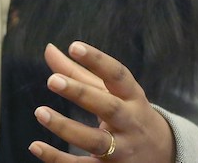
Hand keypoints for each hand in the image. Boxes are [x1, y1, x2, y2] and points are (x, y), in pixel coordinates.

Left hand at [28, 42, 174, 162]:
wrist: (162, 155)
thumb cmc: (127, 113)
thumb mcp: (110, 92)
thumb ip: (78, 72)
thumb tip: (48, 49)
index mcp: (132, 97)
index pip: (118, 75)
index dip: (97, 60)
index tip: (74, 46)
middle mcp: (130, 122)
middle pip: (108, 108)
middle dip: (81, 94)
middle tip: (52, 80)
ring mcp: (122, 149)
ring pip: (96, 141)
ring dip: (67, 128)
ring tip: (40, 112)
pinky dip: (58, 158)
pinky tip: (36, 146)